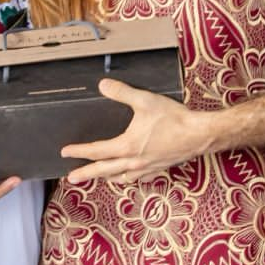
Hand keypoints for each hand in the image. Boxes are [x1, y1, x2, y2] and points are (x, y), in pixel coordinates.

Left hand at [61, 78, 211, 181]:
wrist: (199, 135)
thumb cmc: (175, 119)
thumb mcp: (145, 101)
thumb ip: (122, 93)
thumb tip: (103, 85)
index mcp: (127, 146)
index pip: (96, 151)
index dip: (79, 151)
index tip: (65, 152)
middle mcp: (134, 162)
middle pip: (103, 170)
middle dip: (86, 174)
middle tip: (71, 178)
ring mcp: (146, 168)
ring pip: (121, 177)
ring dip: (106, 178)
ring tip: (98, 178)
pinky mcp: (158, 169)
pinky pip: (138, 179)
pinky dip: (128, 179)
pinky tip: (128, 177)